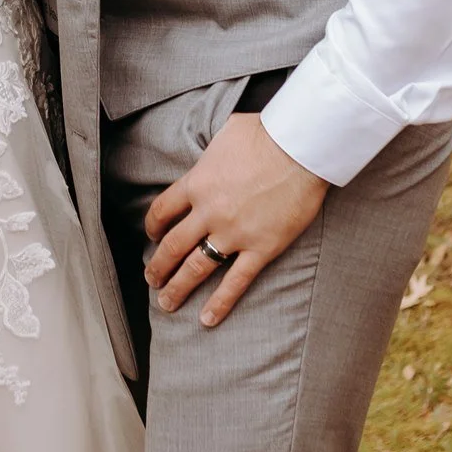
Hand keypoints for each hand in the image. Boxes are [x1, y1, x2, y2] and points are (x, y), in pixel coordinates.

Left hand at [144, 113, 328, 328]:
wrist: (300, 149)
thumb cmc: (267, 134)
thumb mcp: (228, 132)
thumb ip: (214, 150)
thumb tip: (213, 151)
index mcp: (197, 182)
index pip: (163, 210)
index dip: (153, 227)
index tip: (151, 237)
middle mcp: (209, 211)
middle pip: (173, 245)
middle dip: (158, 266)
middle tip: (151, 279)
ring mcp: (234, 233)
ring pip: (196, 268)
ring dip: (178, 288)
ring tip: (167, 303)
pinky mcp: (260, 248)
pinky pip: (235, 282)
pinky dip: (220, 303)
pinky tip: (207, 319)